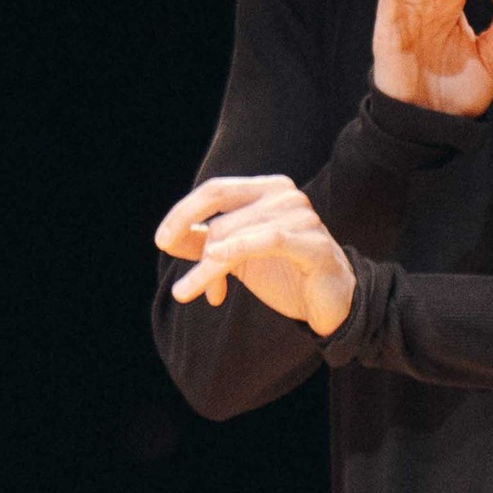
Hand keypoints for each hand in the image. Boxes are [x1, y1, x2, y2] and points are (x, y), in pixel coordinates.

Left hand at [155, 175, 356, 337]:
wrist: (330, 302)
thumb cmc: (284, 272)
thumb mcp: (237, 256)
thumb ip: (204, 243)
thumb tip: (167, 239)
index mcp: (266, 189)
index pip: (216, 190)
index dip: (183, 212)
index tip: (161, 240)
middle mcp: (285, 195)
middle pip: (222, 216)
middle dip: (194, 248)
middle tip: (181, 285)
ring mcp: (302, 216)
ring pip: (237, 235)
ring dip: (209, 268)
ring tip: (193, 293)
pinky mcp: (313, 244)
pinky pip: (267, 241)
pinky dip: (237, 250)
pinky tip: (215, 266)